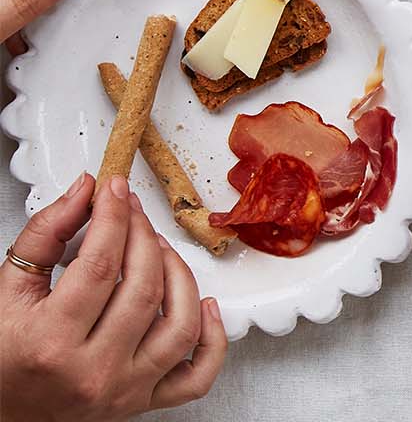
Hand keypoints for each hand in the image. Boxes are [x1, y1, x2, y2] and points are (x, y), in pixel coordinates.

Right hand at [2, 173, 225, 420]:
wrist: (2, 412)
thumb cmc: (2, 355)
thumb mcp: (7, 291)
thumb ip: (43, 235)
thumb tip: (84, 191)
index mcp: (49, 343)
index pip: (99, 265)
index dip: (112, 217)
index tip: (115, 190)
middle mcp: (92, 372)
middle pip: (143, 288)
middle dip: (143, 236)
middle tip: (133, 211)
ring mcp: (124, 390)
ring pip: (179, 326)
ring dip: (180, 276)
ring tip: (159, 249)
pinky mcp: (143, 403)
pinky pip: (198, 376)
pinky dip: (213, 339)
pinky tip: (204, 305)